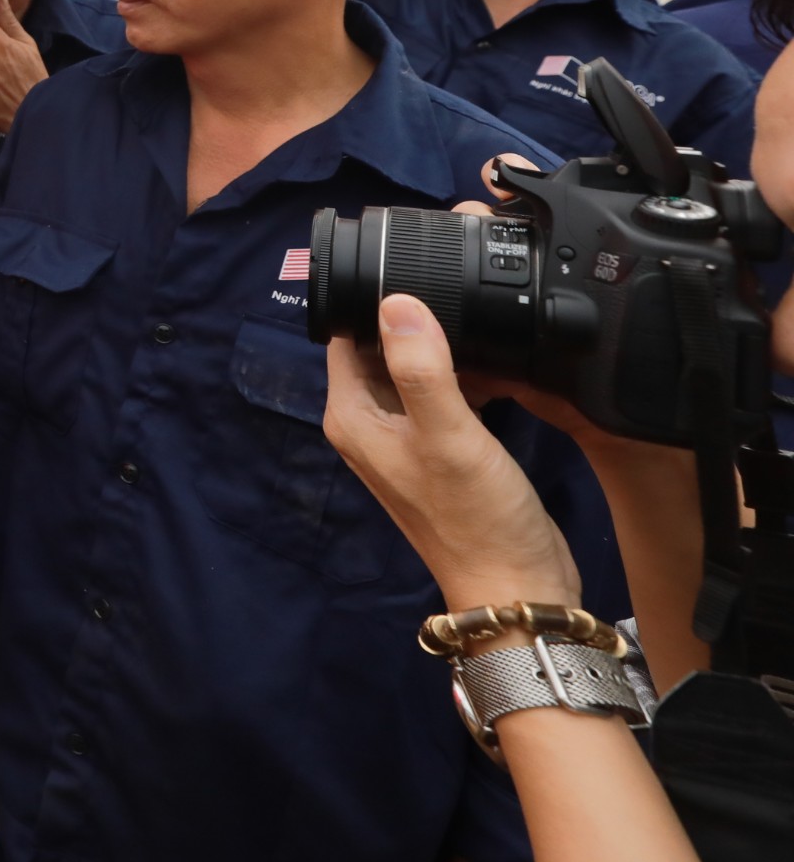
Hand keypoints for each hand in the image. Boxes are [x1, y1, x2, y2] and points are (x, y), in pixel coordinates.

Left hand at [322, 293, 581, 609]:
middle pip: (380, 350)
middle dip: (414, 324)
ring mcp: (404, 440)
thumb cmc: (478, 519)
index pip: (346, 339)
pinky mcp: (440, 450)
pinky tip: (495, 371)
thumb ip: (421, 368)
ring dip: (442, 351)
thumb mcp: (448, 434)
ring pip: (414, 371)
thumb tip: (396, 302)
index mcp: (352, 417)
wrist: (516, 585)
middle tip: (456, 301)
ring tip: (479, 335)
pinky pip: (442, 396)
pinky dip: (463, 378)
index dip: (374, 304)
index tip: (413, 276)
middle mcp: (370, 426)